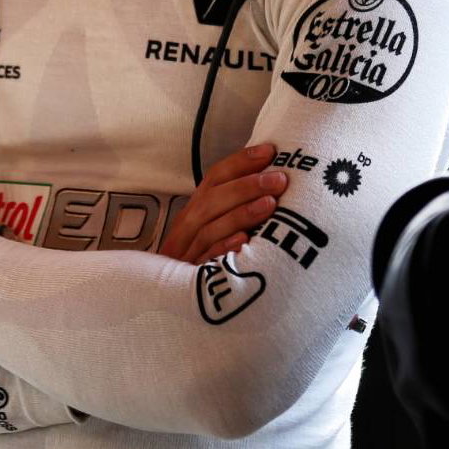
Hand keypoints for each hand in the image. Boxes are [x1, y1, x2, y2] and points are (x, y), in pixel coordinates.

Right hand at [158, 143, 287, 264]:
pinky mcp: (190, 276)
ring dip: (241, 213)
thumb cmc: (203, 256)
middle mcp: (189, 224)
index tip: (269, 151)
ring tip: (270, 204)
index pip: (216, 177)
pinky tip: (245, 241)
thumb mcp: (214, 225)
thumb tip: (269, 179)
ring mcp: (188, 250)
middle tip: (279, 179)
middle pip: (213, 199)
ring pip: (211, 227)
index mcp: (197, 207)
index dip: (240, 162)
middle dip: (247, 186)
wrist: (168, 296)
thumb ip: (233, 205)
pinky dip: (225, 248)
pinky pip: (208, 260)